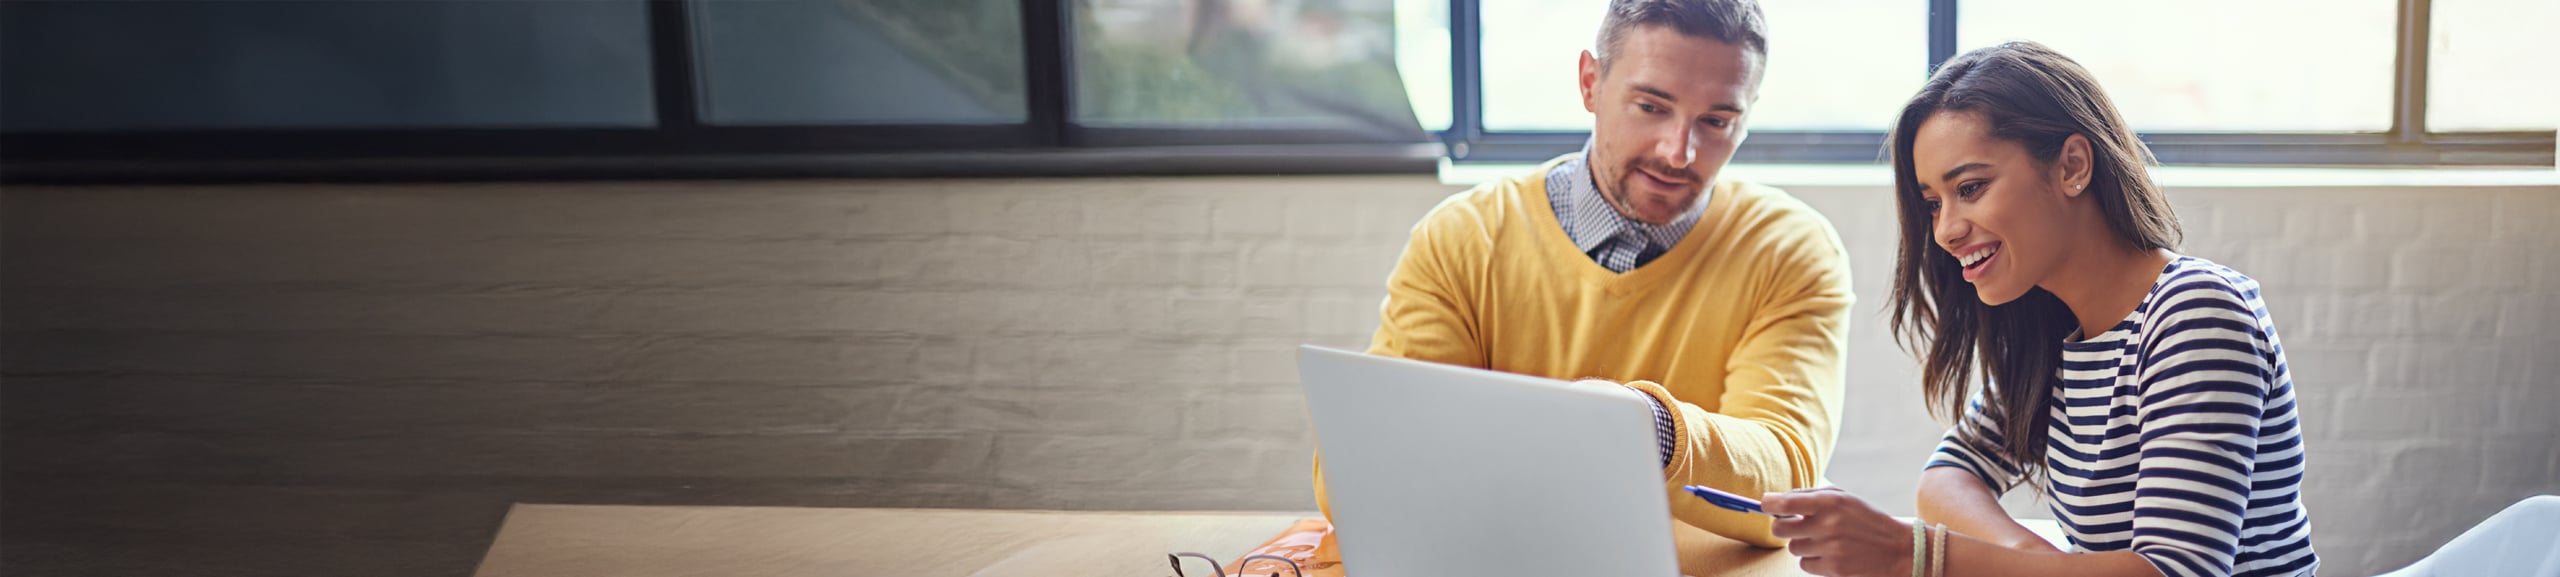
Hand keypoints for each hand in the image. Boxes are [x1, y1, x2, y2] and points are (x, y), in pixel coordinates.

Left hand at [1762, 487, 1914, 576]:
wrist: (1898, 549)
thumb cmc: (1866, 520)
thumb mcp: (1845, 498)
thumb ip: (1811, 495)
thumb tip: (1775, 500)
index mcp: (1831, 502)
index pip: (1785, 503)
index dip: (1769, 504)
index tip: (1766, 505)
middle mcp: (1828, 524)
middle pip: (1780, 529)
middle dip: (1783, 527)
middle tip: (1795, 526)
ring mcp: (1830, 548)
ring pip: (1792, 548)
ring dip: (1802, 545)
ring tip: (1823, 540)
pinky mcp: (1833, 568)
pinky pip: (1804, 565)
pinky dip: (1812, 561)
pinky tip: (1830, 554)